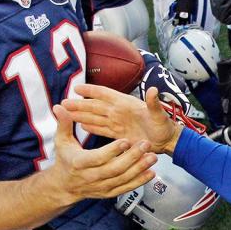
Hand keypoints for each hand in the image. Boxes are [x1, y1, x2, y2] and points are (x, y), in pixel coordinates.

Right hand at [47, 104, 157, 203]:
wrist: (65, 186)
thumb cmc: (66, 160)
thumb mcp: (62, 141)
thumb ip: (64, 124)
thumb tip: (59, 107)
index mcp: (79, 162)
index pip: (98, 157)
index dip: (112, 150)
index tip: (125, 141)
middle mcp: (91, 176)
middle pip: (114, 168)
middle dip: (132, 157)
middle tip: (145, 145)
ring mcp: (101, 186)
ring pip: (123, 178)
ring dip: (139, 168)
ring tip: (152, 157)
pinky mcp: (109, 192)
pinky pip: (126, 188)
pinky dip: (139, 181)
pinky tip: (150, 173)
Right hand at [62, 85, 183, 154]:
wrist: (166, 140)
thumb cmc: (164, 126)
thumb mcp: (159, 114)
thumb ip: (154, 103)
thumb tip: (154, 90)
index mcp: (125, 104)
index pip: (104, 94)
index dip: (91, 90)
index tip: (76, 88)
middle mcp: (118, 112)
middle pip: (95, 106)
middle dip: (79, 104)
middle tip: (64, 102)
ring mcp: (117, 123)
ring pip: (95, 118)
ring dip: (81, 115)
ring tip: (67, 113)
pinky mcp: (118, 134)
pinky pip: (101, 129)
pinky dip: (91, 127)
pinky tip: (81, 126)